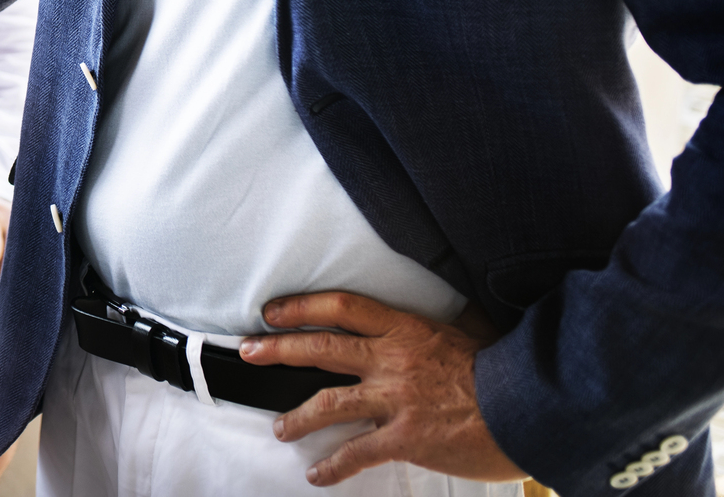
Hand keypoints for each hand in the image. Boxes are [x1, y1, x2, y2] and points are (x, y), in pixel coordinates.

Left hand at [238, 291, 527, 485]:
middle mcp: (392, 360)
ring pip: (328, 403)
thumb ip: (441, 328)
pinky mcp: (405, 439)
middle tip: (249, 351)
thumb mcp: (471, 332)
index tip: (274, 311)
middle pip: (321, 348)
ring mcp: (396, 400)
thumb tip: (444, 315)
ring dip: (297, 416)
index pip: (342, 307)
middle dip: (278, 349)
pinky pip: (357, 453)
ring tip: (278, 427)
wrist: (533, 408)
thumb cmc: (506, 370)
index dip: (302, 307)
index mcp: (406, 329)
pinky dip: (333, 465)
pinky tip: (317, 474)